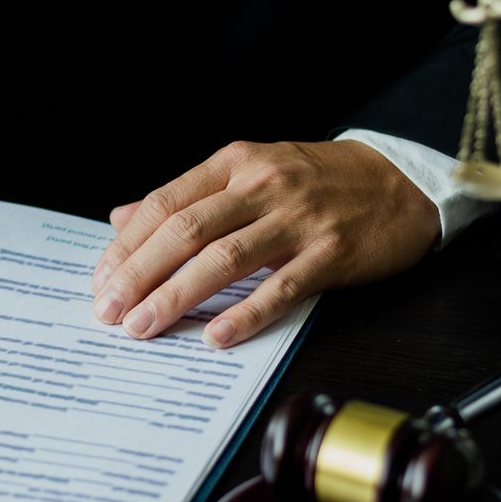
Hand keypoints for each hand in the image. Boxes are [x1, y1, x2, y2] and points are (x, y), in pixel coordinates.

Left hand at [89, 141, 440, 348]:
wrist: (401, 182)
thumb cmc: (318, 182)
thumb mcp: (249, 173)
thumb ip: (187, 197)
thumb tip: (120, 218)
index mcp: (236, 164)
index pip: (165, 204)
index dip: (126, 245)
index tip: (100, 281)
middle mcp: (262, 185)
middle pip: (185, 231)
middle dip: (138, 275)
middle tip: (108, 312)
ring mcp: (298, 218)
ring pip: (224, 258)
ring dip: (176, 297)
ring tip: (143, 328)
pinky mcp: (332, 252)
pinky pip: (282, 287)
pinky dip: (246, 313)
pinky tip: (216, 337)